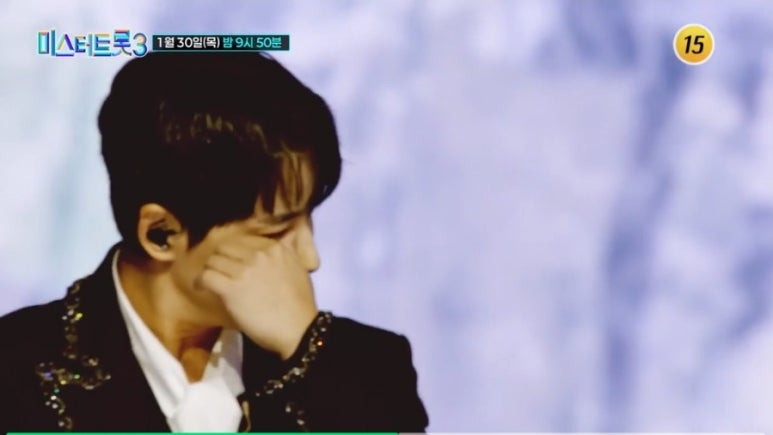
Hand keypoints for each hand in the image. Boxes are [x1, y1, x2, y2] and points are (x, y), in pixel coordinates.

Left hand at [197, 234, 317, 359]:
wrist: (298, 330)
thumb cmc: (300, 306)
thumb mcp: (298, 270)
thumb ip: (284, 255)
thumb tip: (277, 247)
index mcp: (275, 248)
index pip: (244, 241)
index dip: (235, 252)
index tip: (233, 262)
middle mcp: (258, 255)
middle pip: (225, 248)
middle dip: (220, 258)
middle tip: (218, 271)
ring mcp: (244, 270)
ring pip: (213, 261)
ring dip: (210, 270)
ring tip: (209, 280)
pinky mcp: (231, 288)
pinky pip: (207, 276)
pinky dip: (201, 282)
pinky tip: (202, 287)